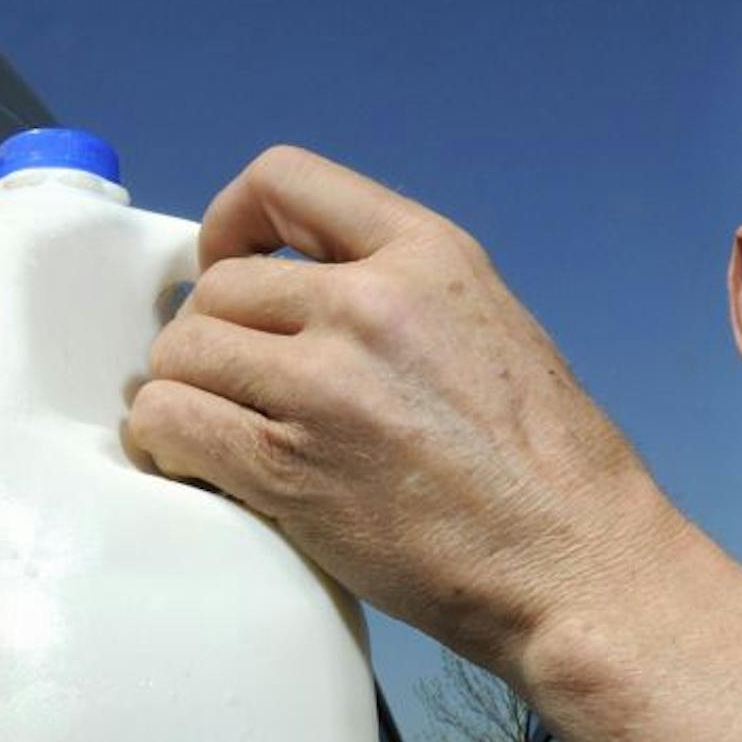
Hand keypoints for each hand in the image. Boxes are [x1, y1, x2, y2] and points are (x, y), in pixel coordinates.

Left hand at [128, 145, 684, 673]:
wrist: (573, 563)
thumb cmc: (551, 470)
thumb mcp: (491, 327)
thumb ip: (401, 295)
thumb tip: (305, 302)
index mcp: (426, 255)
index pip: (285, 178)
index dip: (230, 220)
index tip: (226, 264)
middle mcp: (369, 303)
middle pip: (217, 286)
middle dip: (210, 338)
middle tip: (233, 389)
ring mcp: (324, 382)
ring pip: (181, 354)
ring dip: (185, 395)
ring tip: (217, 436)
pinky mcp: (288, 464)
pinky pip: (172, 424)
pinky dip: (169, 447)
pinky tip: (203, 470)